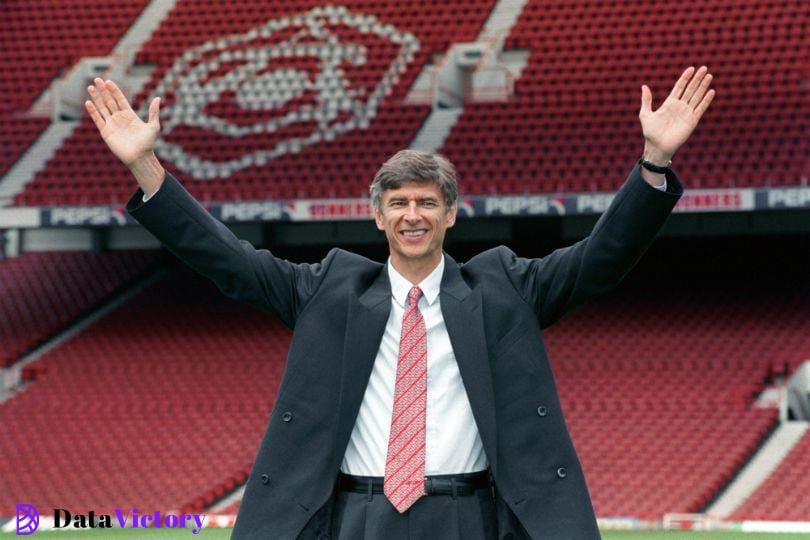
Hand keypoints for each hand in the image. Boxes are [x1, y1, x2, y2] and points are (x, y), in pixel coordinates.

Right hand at [86, 78, 163, 194]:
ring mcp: (111, 124)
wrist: (139, 157)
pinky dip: (93, 111)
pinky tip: (88, 102)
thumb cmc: (148, 143)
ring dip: (96, 98)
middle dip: (103, 91)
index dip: (114, 90)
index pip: (120, 99)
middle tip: (97, 79)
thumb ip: (154, 112)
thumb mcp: (153, 126)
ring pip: (102, 108)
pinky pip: (98, 120)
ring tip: (90, 87)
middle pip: (109, 101)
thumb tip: (158, 98)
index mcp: (129, 115)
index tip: (108, 81)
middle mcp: (119, 118)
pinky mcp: (106, 132)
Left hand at [639, 66, 714, 164]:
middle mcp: (680, 106)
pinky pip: (700, 108)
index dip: (685, 78)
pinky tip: (711, 91)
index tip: (691, 68)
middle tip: (704, 68)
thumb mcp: (645, 114)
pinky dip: (706, 100)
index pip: (679, 87)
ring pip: (697, 96)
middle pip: (690, 89)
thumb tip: (644, 86)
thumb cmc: (650, 133)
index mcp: (669, 103)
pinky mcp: (692, 121)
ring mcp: (687, 113)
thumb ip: (646, 100)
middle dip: (697, 79)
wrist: (657, 147)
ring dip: (703, 86)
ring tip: (709, 76)